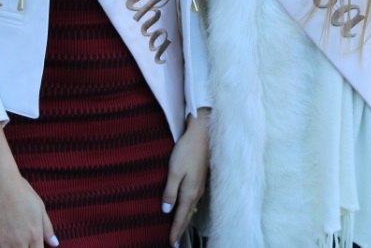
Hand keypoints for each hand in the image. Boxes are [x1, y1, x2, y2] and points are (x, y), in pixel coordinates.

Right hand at [0, 123, 57, 247]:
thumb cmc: (21, 191)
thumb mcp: (39, 207)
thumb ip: (47, 228)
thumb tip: (55, 244)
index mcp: (35, 233)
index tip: (34, 246)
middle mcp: (20, 241)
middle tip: (24, 243)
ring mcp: (4, 241)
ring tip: (15, 243)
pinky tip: (4, 244)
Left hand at [162, 109, 209, 246]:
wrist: (203, 134)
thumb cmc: (187, 151)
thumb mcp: (174, 171)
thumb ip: (170, 191)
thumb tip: (166, 211)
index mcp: (189, 192)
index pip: (181, 217)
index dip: (175, 231)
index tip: (171, 244)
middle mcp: (197, 192)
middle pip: (187, 215)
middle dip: (181, 229)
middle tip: (175, 242)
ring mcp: (201, 185)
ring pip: (192, 208)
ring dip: (186, 220)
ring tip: (181, 229)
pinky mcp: (201, 178)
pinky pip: (195, 200)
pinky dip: (190, 209)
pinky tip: (189, 208)